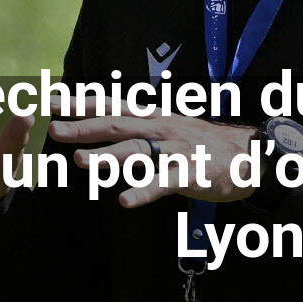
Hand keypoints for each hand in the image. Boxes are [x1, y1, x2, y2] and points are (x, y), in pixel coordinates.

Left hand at [48, 97, 262, 207]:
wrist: (249, 155)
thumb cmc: (202, 144)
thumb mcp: (169, 127)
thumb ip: (139, 126)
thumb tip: (104, 123)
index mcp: (153, 117)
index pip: (112, 105)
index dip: (82, 103)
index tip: (53, 101)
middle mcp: (161, 128)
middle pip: (118, 124)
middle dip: (85, 127)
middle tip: (55, 129)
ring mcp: (175, 150)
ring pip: (137, 150)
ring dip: (108, 156)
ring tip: (81, 161)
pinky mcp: (190, 173)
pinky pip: (164, 183)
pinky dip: (144, 190)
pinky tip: (125, 200)